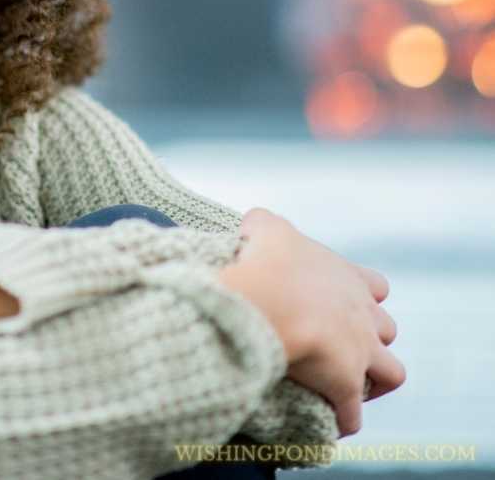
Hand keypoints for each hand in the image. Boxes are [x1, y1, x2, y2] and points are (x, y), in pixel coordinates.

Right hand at [217, 207, 405, 437]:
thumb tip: (253, 225)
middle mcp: (362, 315)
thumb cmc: (267, 261)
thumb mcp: (265, 228)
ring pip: (392, 372)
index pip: (375, 285)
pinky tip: (330, 422)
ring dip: (373, 379)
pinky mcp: (346, 386)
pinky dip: (345, 420)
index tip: (339, 301)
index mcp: (347, 278)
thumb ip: (266, 224)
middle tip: (339, 342)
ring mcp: (360, 352)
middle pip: (386, 328)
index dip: (362, 294)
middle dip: (369, 336)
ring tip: (346, 384)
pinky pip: (353, 415)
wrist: (267, 300)